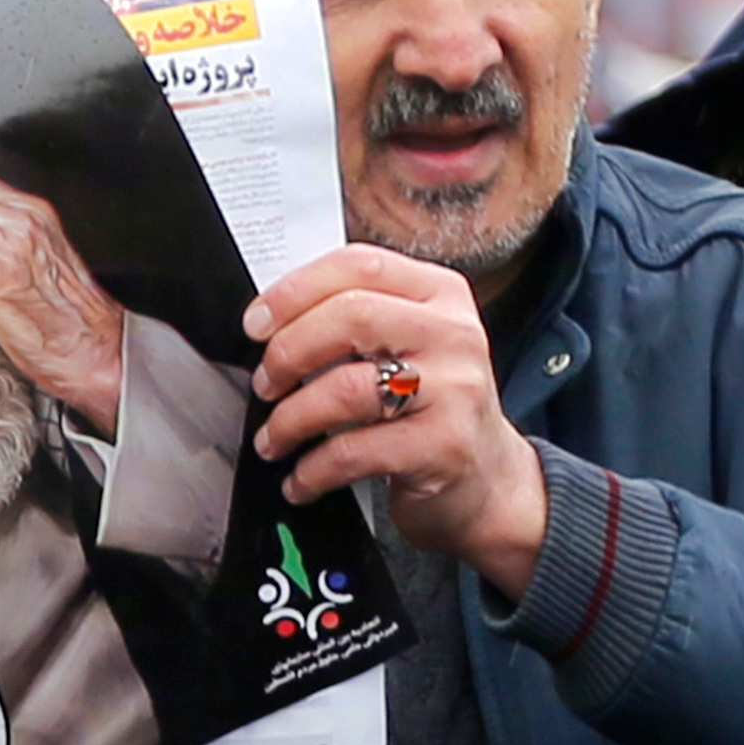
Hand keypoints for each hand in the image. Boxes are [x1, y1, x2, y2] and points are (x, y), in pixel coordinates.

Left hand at [247, 248, 547, 594]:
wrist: (487, 479)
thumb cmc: (430, 408)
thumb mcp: (409, 346)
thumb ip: (356, 322)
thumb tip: (270, 323)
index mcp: (440, 294)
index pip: (359, 265)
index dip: (295, 290)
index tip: (256, 323)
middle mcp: (453, 333)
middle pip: (350, 316)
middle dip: (287, 352)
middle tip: (265, 384)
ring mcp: (455, 389)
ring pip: (345, 388)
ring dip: (290, 419)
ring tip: (274, 439)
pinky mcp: (444, 446)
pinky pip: (354, 452)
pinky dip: (312, 470)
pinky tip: (301, 478)